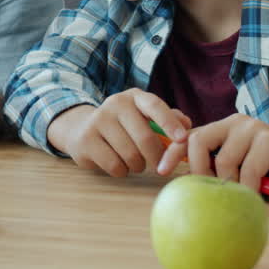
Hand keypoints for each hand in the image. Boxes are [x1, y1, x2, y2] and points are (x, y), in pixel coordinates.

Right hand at [46, 90, 191, 176]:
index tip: (183, 139)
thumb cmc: (124, 126)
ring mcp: (98, 121)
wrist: (81, 129)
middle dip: (157, 158)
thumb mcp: (144, 117)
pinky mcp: (86, 140)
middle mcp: (115, 104)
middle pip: (145, 138)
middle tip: (159, 166)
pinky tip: (118, 164)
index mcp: (134, 97)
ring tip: (135, 162)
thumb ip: (168, 119)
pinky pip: (115, 166)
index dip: (170, 123)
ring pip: (131, 155)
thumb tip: (187, 125)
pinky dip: (122, 171)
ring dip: (138, 166)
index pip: (154, 106)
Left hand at [156, 113, 268, 191]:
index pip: (189, 136)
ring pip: (224, 160)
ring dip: (228, 185)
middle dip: (197, 169)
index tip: (161, 171)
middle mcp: (235, 123)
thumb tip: (190, 189)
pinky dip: (247, 188)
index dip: (173, 152)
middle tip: (205, 191)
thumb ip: (218, 169)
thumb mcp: (240, 167)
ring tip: (237, 197)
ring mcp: (253, 129)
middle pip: (199, 141)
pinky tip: (251, 198)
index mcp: (222, 128)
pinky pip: (249, 169)